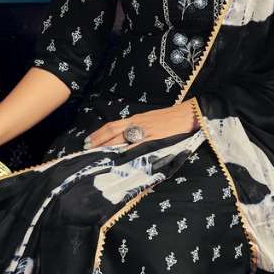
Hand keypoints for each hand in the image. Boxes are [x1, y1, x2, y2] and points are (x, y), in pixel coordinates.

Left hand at [82, 101, 197, 148]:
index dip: (98, 134)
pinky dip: (127, 153)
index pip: (112, 126)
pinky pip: (138, 147)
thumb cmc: (170, 117)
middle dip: (98, 142)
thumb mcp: (150, 119)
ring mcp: (145, 132)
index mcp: (135, 119)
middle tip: (85, 149)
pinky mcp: (154, 139)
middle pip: (112, 132)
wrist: (187, 113)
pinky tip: (119, 159)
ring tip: (96, 155)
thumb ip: (138, 127)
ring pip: (121, 140)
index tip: (87, 141)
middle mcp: (137, 124)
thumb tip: (126, 137)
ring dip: (107, 148)